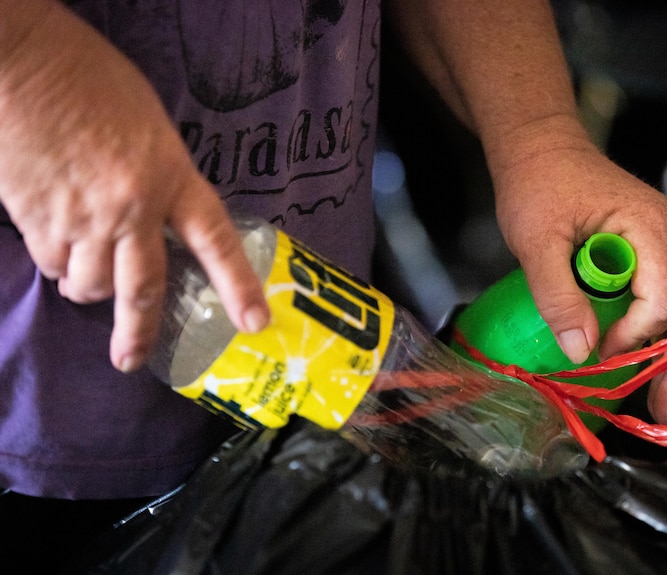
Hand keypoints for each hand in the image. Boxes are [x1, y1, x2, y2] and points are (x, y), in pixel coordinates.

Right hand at [0, 2, 268, 372]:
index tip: (254, 322)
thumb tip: (156, 218)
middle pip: (143, 290)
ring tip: (85, 272)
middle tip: (130, 359)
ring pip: (90, 285)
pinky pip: (51, 264)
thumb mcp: (151, 127)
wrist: (22, 61)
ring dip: (88, 288)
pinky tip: (56, 242)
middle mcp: (132, 208)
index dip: (237, 285)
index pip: (215, 240)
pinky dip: (56, 264)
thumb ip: (161, 179)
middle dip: (138, 332)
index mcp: (171, 176)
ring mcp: (83, 219)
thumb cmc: (92, 80)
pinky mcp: (37, 220)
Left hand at [492, 116, 666, 425]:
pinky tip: (646, 362)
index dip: (637, 338)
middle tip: (662, 417)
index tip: (601, 358)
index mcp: (652, 228)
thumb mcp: (536, 240)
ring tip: (660, 403)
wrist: (541, 149)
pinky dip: (660, 334)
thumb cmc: (538, 184)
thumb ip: (557, 294)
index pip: (664, 299)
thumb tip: (581, 354)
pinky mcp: (655, 250)